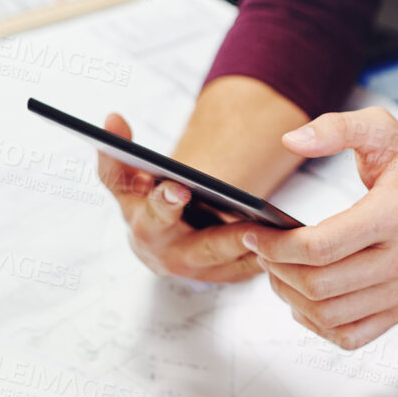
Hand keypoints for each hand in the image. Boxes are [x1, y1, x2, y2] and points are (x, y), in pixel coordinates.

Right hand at [96, 113, 260, 283]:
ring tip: (276, 228)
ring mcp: (196, 271)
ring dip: (252, 247)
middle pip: (200, 247)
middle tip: (248, 225)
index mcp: (142, 224)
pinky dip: (266, 256)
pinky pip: (248, 269)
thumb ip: (119, 154)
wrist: (163, 241)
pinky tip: (286, 237)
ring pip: (231, 260)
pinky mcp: (222, 277)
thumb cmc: (148, 203)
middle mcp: (167, 254)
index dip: (163, 201)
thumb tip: (111, 118)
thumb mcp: (130, 181)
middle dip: (224, 236)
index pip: (152, 213)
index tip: (179, 187)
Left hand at [242, 108, 397, 349]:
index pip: (321, 246)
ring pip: (329, 316)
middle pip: (320, 285)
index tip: (256, 232)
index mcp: (396, 213)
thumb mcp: (378, 128)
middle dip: (277, 270)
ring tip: (279, 271)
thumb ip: (335, 128)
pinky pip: (350, 336)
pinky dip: (318, 324)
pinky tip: (306, 297)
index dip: (276, 244)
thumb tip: (292, 140)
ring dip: (291, 297)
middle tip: (262, 251)